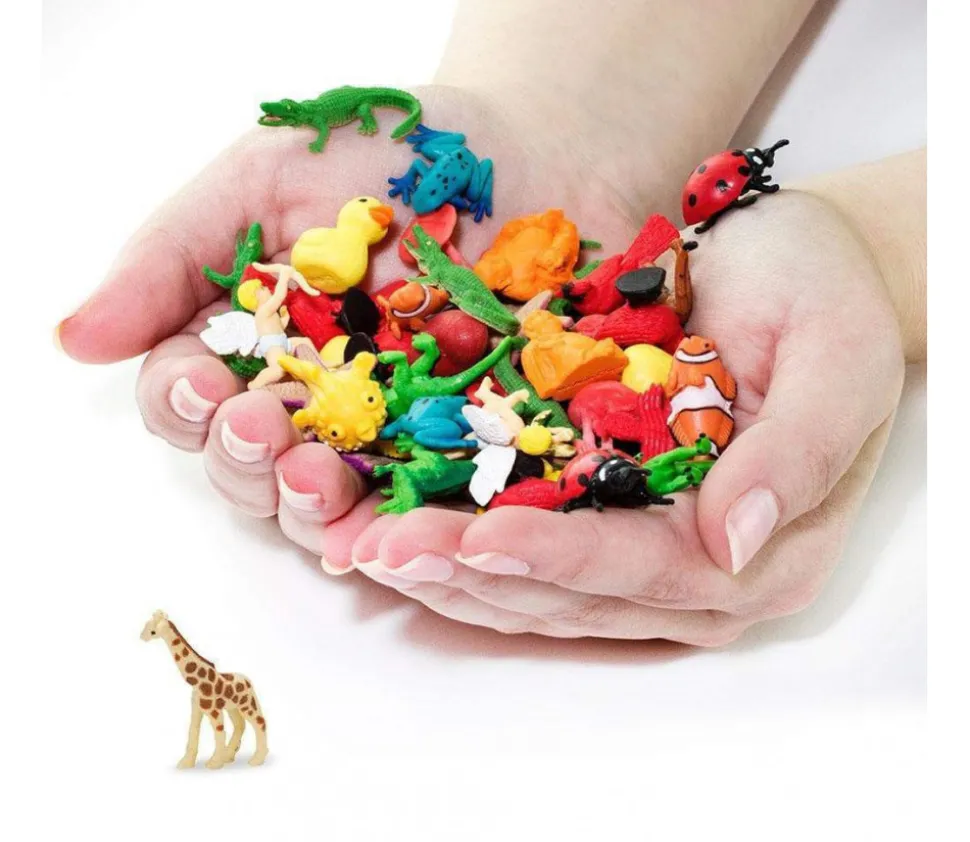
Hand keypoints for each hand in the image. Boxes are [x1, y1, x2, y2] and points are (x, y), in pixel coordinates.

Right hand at [57, 84, 658, 557]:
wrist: (539, 150)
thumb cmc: (397, 152)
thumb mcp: (268, 176)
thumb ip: (175, 256)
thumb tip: (74, 340)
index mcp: (259, 344)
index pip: (194, 403)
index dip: (185, 407)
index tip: (202, 386)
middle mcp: (318, 404)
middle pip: (254, 471)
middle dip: (247, 461)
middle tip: (263, 428)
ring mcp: (395, 437)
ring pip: (331, 507)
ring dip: (313, 508)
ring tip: (320, 478)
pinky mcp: (472, 454)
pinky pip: (433, 512)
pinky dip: (411, 530)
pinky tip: (400, 530)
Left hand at [348, 192, 904, 644]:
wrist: (793, 263)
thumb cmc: (827, 298)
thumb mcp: (840, 356)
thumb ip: (799, 453)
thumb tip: (733, 543)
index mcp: (762, 550)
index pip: (645, 570)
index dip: (559, 556)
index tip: (478, 537)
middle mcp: (697, 570)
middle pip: (573, 593)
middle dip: (474, 574)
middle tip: (381, 550)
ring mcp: (645, 551)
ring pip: (536, 587)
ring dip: (450, 571)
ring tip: (367, 548)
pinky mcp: (603, 515)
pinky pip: (524, 545)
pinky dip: (460, 539)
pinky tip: (397, 525)